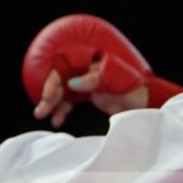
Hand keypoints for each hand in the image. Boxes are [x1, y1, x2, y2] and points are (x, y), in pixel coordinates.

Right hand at [32, 64, 148, 127]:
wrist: (140, 100)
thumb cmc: (130, 84)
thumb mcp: (113, 79)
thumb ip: (92, 80)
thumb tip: (71, 84)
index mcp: (87, 62)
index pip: (64, 69)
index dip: (53, 82)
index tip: (49, 96)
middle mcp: (81, 71)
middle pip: (59, 82)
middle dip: (49, 97)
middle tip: (42, 111)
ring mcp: (82, 84)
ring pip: (61, 94)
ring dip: (52, 105)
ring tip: (44, 116)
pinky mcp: (84, 96)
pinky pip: (67, 103)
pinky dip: (61, 111)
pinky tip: (57, 120)